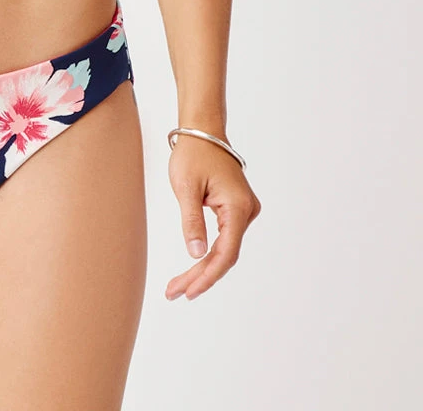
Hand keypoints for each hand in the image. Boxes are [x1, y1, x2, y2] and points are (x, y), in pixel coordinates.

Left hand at [164, 131, 260, 300]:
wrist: (203, 130)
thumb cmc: (193, 153)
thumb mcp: (185, 188)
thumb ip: (192, 222)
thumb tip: (197, 255)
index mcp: (237, 207)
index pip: (226, 253)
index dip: (208, 275)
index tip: (188, 291)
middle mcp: (247, 211)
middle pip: (225, 255)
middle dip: (200, 276)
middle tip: (174, 293)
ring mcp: (244, 210)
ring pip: (224, 249)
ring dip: (203, 268)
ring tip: (178, 286)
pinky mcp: (236, 209)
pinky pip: (224, 238)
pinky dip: (208, 253)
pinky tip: (193, 268)